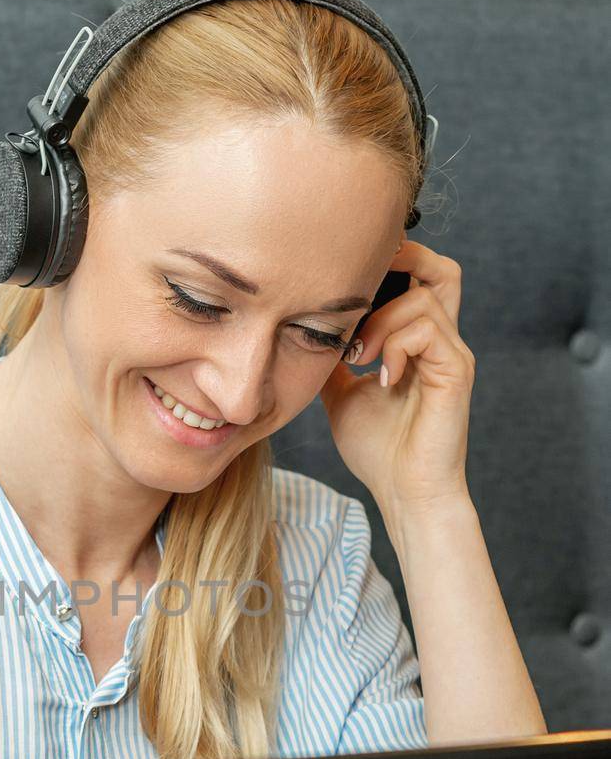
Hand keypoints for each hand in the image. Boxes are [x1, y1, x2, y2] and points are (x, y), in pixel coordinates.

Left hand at [319, 238, 475, 516]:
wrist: (404, 493)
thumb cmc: (379, 450)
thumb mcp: (341, 394)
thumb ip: (333, 360)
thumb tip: (303, 334)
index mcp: (417, 343)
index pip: (418, 279)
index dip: (389, 267)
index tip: (346, 285)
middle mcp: (440, 341)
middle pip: (440, 270)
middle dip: (400, 265)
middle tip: (358, 292)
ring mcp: (451, 354)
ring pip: (422, 298)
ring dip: (379, 321)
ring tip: (357, 358)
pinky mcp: (456, 372)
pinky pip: (426, 331)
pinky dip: (393, 345)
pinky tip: (379, 377)